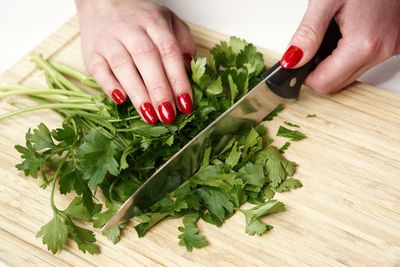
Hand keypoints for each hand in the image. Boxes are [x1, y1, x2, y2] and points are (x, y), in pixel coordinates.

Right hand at [75, 0, 195, 123]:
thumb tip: (190, 67)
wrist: (102, 2)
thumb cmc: (139, 18)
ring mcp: (108, 40)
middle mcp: (130, 30)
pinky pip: (98, 70)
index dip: (178, 79)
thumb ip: (182, 40)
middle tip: (168, 115)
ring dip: (137, 94)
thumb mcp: (167, 20)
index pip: (169, 52)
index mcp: (153, 22)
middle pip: (146, 59)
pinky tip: (121, 101)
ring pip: (122, 66)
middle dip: (159, 90)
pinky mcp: (91, 52)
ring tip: (150, 116)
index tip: (186, 103)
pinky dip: (109, 86)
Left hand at [280, 0, 399, 92]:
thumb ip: (308, 33)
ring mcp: (392, 46)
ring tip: (330, 34)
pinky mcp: (396, 40)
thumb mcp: (326, 0)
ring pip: (352, 73)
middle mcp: (382, 50)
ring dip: (335, 62)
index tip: (297, 63)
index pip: (325, 83)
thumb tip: (291, 60)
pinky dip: (350, 54)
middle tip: (310, 48)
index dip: (306, 77)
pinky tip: (346, 33)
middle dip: (319, 70)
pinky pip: (366, 60)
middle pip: (339, 82)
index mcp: (364, 44)